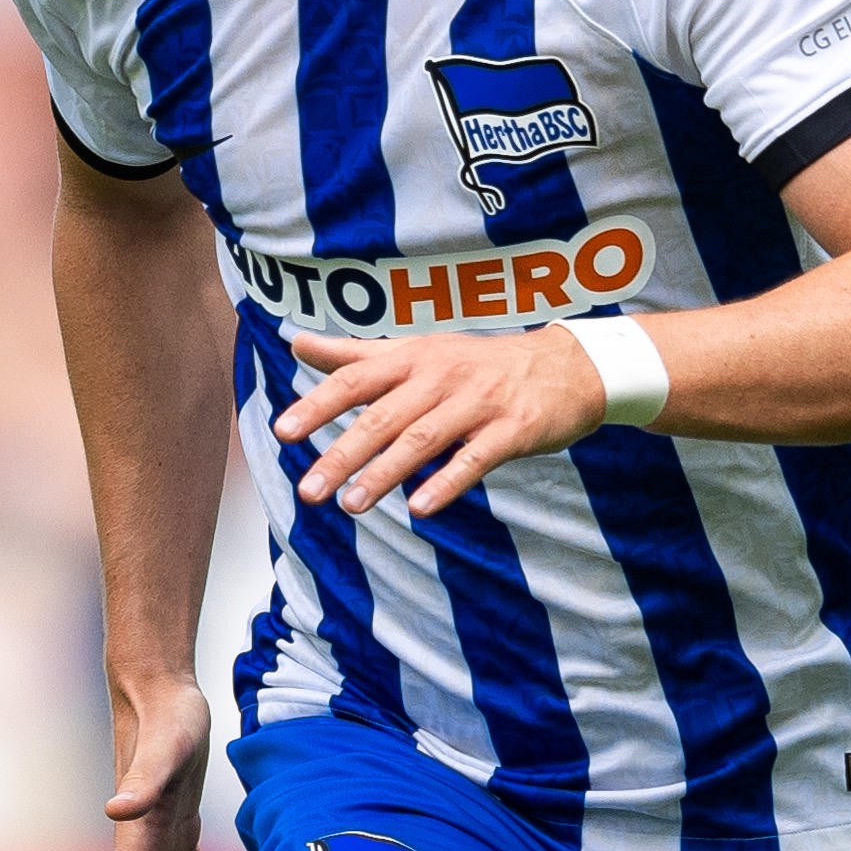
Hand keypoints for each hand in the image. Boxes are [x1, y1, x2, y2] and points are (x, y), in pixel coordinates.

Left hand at [274, 323, 606, 519]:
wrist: (566, 366)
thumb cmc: (479, 364)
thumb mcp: (417, 349)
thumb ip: (356, 353)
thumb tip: (297, 342)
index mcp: (413, 357)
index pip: (356, 380)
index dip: (319, 405)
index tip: (284, 432)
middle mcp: (441, 376)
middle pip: (383, 416)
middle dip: (342, 454)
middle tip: (309, 490)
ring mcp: (478, 403)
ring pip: (423, 438)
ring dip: (385, 473)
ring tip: (351, 505)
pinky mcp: (513, 429)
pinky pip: (476, 458)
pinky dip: (447, 482)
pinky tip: (421, 507)